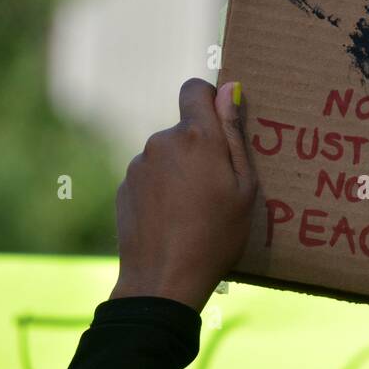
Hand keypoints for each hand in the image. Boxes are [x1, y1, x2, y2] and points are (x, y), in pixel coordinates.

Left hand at [111, 78, 257, 311]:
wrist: (163, 280)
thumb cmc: (216, 235)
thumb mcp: (244, 187)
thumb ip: (234, 133)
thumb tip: (230, 88)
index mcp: (197, 137)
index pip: (195, 89)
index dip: (210, 99)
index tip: (221, 125)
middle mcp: (163, 142)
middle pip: (184, 129)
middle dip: (200, 148)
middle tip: (217, 188)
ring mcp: (139, 165)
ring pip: (167, 155)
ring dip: (180, 171)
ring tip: (194, 211)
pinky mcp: (124, 187)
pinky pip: (150, 177)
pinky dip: (162, 191)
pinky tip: (173, 220)